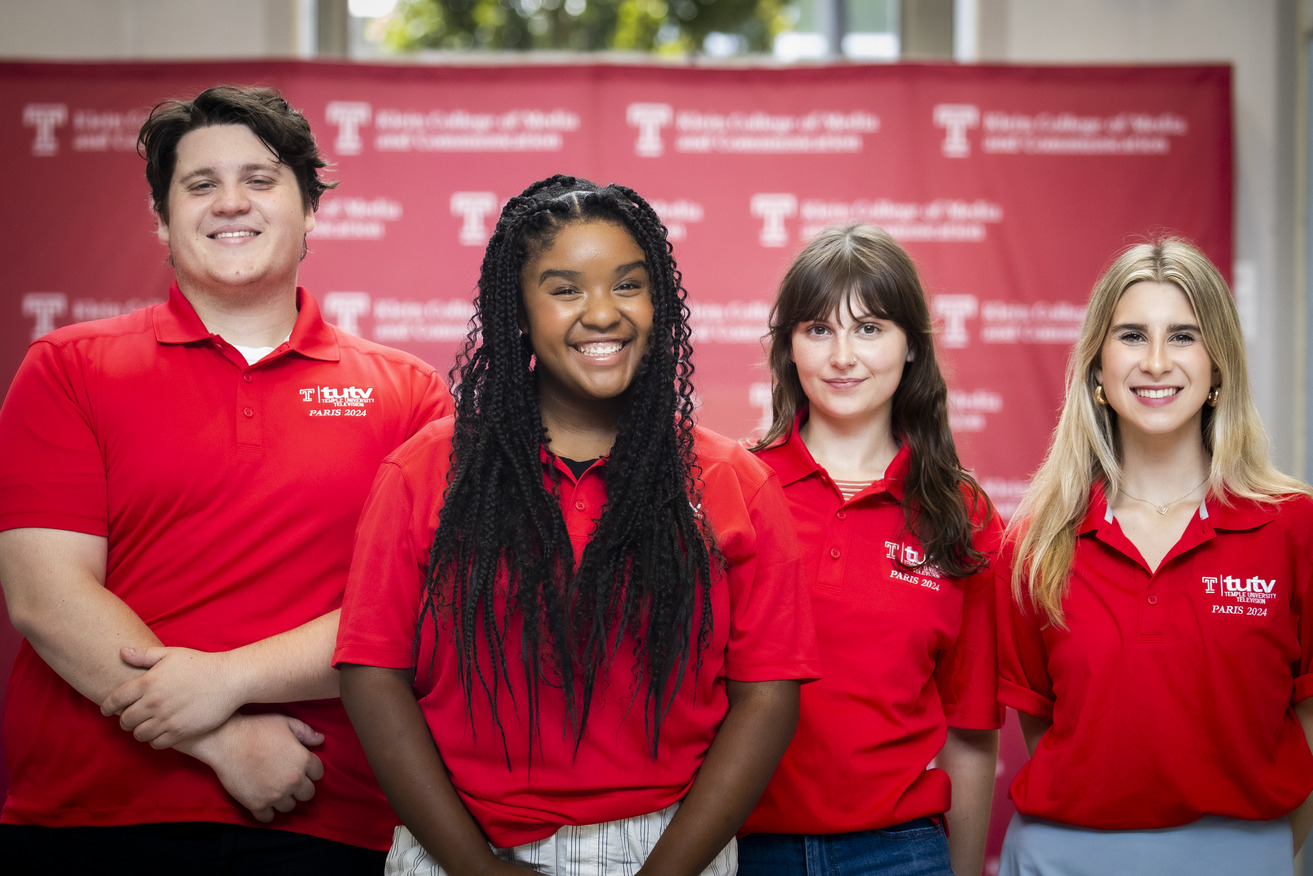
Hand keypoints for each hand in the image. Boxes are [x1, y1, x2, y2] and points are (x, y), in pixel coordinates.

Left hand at [101, 646, 241, 747]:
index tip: (107, 710)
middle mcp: (153, 702)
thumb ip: (144, 655)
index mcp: (147, 682)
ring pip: (139, 734)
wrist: (229, 680)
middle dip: (125, 720)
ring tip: (145, 725)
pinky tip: (160, 732)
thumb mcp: (171, 654)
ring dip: (139, 730)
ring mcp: (166, 719)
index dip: (107, 706)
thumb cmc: (200, 664)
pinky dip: (154, 739)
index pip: (115, 700)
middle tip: (130, 717)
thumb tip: (121, 651)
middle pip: (125, 720)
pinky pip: (156, 743)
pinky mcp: (180, 731)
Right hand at [180, 712, 323, 822]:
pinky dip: (267, 812)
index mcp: (303, 760)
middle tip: (288, 779)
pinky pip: (268, 818)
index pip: (318, 773)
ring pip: (289, 807)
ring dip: (284, 799)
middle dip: (300, 787)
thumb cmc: (257, 728)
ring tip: (274, 789)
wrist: (226, 740)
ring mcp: (275, 795)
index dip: (310, 769)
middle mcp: (293, 781)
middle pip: (307, 794)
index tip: (300, 766)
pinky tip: (263, 801)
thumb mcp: (285, 723)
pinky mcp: (256, 804)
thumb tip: (320, 739)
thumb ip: (305, 732)